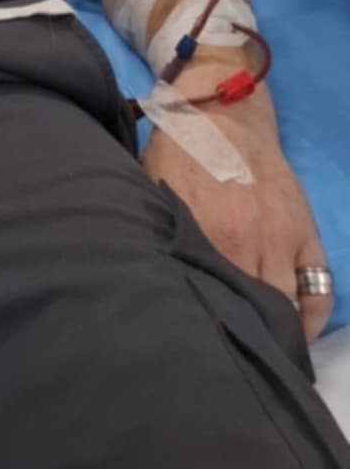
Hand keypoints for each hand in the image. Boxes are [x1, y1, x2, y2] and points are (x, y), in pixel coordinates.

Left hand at [142, 80, 332, 341]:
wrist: (220, 110)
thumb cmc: (177, 153)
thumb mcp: (156, 195)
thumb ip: (161, 240)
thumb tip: (148, 284)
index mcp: (205, 234)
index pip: (212, 303)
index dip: (206, 331)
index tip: (196, 351)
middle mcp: (247, 242)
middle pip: (253, 312)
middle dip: (242, 336)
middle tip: (227, 358)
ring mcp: (283, 239)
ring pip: (289, 308)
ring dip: (276, 331)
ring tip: (260, 350)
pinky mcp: (305, 232)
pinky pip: (320, 290)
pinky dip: (311, 317)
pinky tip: (296, 332)